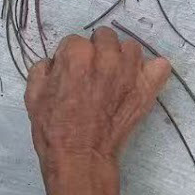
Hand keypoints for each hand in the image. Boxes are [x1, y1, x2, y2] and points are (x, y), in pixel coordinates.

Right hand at [24, 28, 171, 180]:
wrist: (80, 156)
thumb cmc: (54, 128)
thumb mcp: (33, 94)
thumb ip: (43, 68)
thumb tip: (55, 62)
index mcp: (77, 55)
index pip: (75, 40)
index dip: (69, 57)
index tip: (70, 72)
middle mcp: (106, 58)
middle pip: (105, 37)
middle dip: (96, 51)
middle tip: (91, 73)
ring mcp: (130, 72)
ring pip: (131, 48)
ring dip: (121, 58)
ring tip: (114, 77)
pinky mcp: (146, 89)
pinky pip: (160, 66)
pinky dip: (151, 71)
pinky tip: (138, 80)